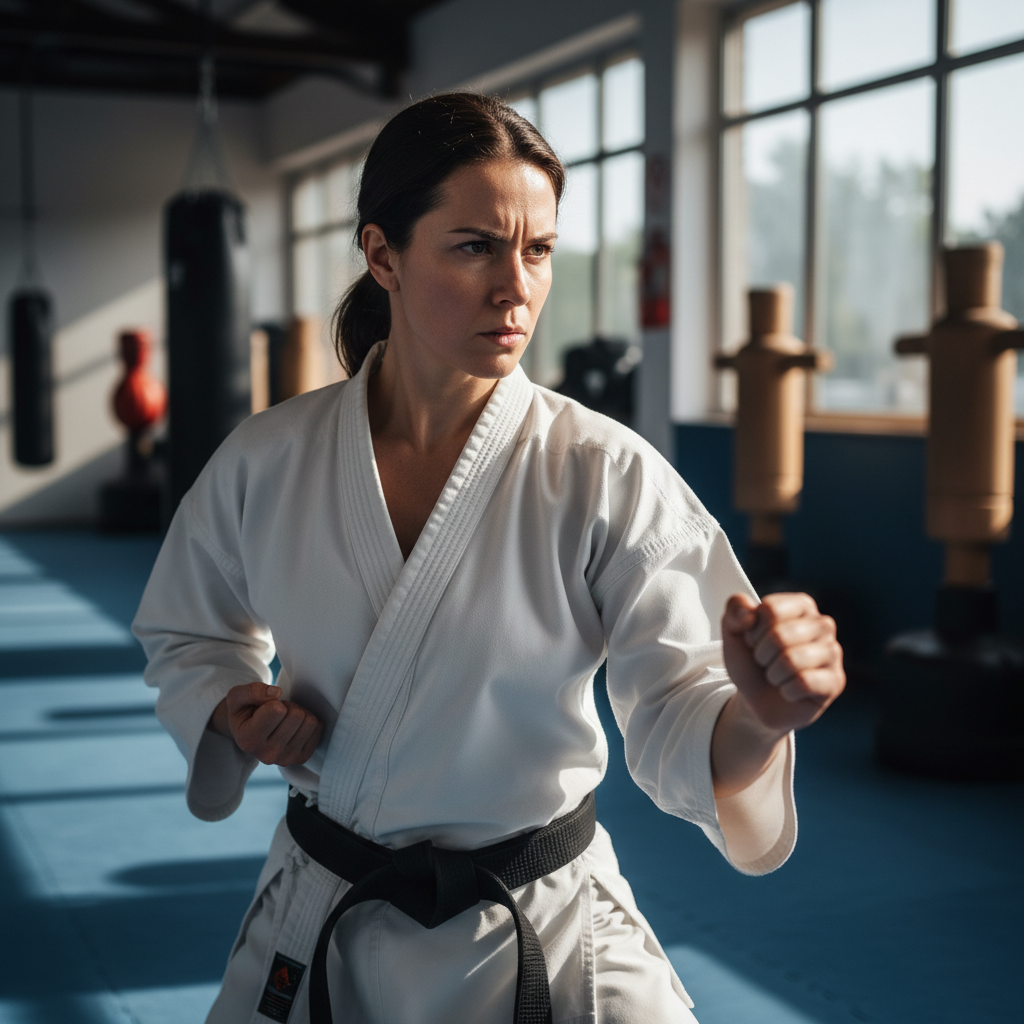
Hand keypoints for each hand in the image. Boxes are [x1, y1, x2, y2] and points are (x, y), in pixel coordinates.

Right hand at [209, 681, 323, 766]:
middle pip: (296, 715)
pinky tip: (294, 726)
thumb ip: (252, 691)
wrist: (249, 732)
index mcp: (249, 741)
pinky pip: (318, 729)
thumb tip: (276, 693)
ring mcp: (286, 759)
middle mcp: (268, 755)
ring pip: (310, 722)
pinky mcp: (301, 758)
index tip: (265, 707)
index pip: (276, 710)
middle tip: (276, 712)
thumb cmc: (245, 712)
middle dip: (288, 707)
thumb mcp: (237, 696)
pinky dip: (308, 721)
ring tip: (284, 719)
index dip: (273, 701)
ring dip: (299, 713)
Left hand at [722, 592, 844, 736]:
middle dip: (762, 655)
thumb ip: (735, 608)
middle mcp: (823, 624)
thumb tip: (748, 611)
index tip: (754, 641)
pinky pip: (803, 683)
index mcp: (801, 605)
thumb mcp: (733, 631)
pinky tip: (790, 690)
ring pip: (790, 660)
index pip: (770, 610)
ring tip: (777, 675)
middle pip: (779, 635)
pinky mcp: (836, 681)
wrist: (757, 700)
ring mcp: (833, 652)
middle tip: (765, 662)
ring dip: (773, 674)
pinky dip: (787, 691)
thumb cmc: (751, 661)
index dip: (752, 631)